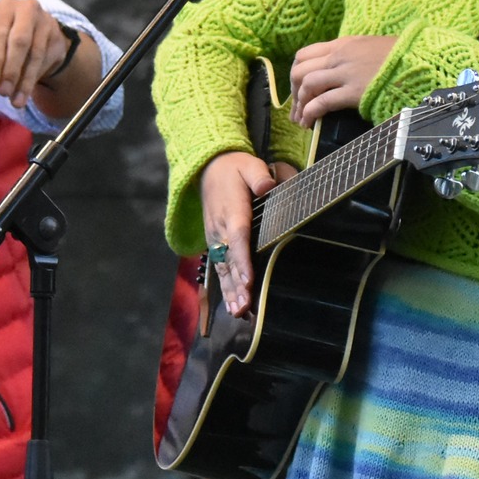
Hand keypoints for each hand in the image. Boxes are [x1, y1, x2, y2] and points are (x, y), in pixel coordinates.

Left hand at [0, 0, 86, 111]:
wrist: (40, 35)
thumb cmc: (8, 38)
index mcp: (5, 7)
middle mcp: (27, 10)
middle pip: (20, 41)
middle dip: (10, 69)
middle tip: (3, 92)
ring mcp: (46, 23)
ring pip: (35, 55)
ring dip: (24, 81)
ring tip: (15, 101)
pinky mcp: (58, 38)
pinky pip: (45, 62)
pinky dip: (33, 80)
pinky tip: (24, 94)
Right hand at [201, 152, 274, 316]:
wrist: (209, 168)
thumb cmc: (235, 168)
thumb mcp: (250, 165)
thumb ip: (259, 176)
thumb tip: (269, 186)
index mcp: (232, 211)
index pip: (238, 238)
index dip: (243, 261)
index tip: (249, 280)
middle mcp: (220, 229)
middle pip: (230, 261)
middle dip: (238, 286)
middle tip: (246, 308)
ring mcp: (215, 238)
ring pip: (223, 269)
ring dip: (231, 292)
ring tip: (239, 313)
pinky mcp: (214, 243)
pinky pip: (219, 268)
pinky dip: (226, 287)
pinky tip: (233, 305)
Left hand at [288, 35, 397, 125]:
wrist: (419, 62)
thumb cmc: (401, 55)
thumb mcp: (372, 46)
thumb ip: (353, 54)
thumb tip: (341, 67)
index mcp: (342, 43)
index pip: (305, 54)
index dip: (296, 72)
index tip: (299, 87)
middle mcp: (339, 56)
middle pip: (300, 70)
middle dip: (294, 91)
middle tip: (297, 107)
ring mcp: (345, 74)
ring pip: (307, 85)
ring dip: (300, 105)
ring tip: (301, 120)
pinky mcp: (354, 92)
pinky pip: (322, 102)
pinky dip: (311, 113)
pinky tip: (310, 123)